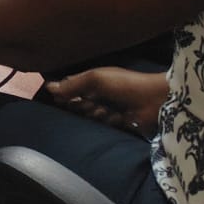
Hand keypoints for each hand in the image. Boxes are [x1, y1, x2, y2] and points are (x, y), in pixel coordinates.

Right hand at [44, 66, 167, 137]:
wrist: (153, 100)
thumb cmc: (124, 84)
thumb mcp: (95, 79)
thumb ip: (73, 84)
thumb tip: (49, 87)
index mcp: (93, 79)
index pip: (71, 85)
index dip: (63, 92)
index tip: (57, 99)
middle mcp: (98, 93)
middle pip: (78, 101)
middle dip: (79, 104)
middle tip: (88, 104)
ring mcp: (108, 108)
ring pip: (89, 114)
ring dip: (94, 113)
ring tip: (103, 110)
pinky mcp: (116, 122)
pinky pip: (102, 124)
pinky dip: (106, 122)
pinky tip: (113, 118)